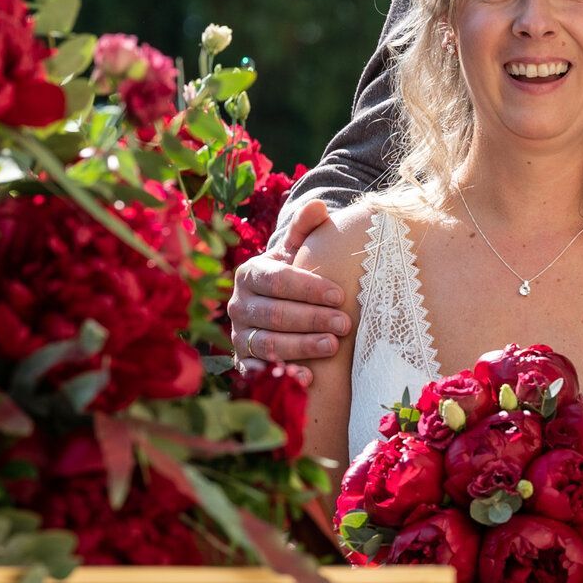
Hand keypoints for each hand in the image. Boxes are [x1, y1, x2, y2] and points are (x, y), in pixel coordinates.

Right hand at [227, 200, 349, 384]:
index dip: (309, 289)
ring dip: (301, 346)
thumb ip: (305, 228)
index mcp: (250, 273)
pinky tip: (306, 378)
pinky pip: (258, 371)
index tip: (340, 295)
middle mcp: (238, 305)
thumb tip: (319, 205)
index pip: (278, 280)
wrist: (274, 303)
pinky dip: (281, 374)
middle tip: (345, 324)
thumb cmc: (292, 274)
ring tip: (332, 346)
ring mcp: (238, 335)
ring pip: (267, 343)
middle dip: (311, 319)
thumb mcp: (296, 250)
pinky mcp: (242, 361)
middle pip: (274, 314)